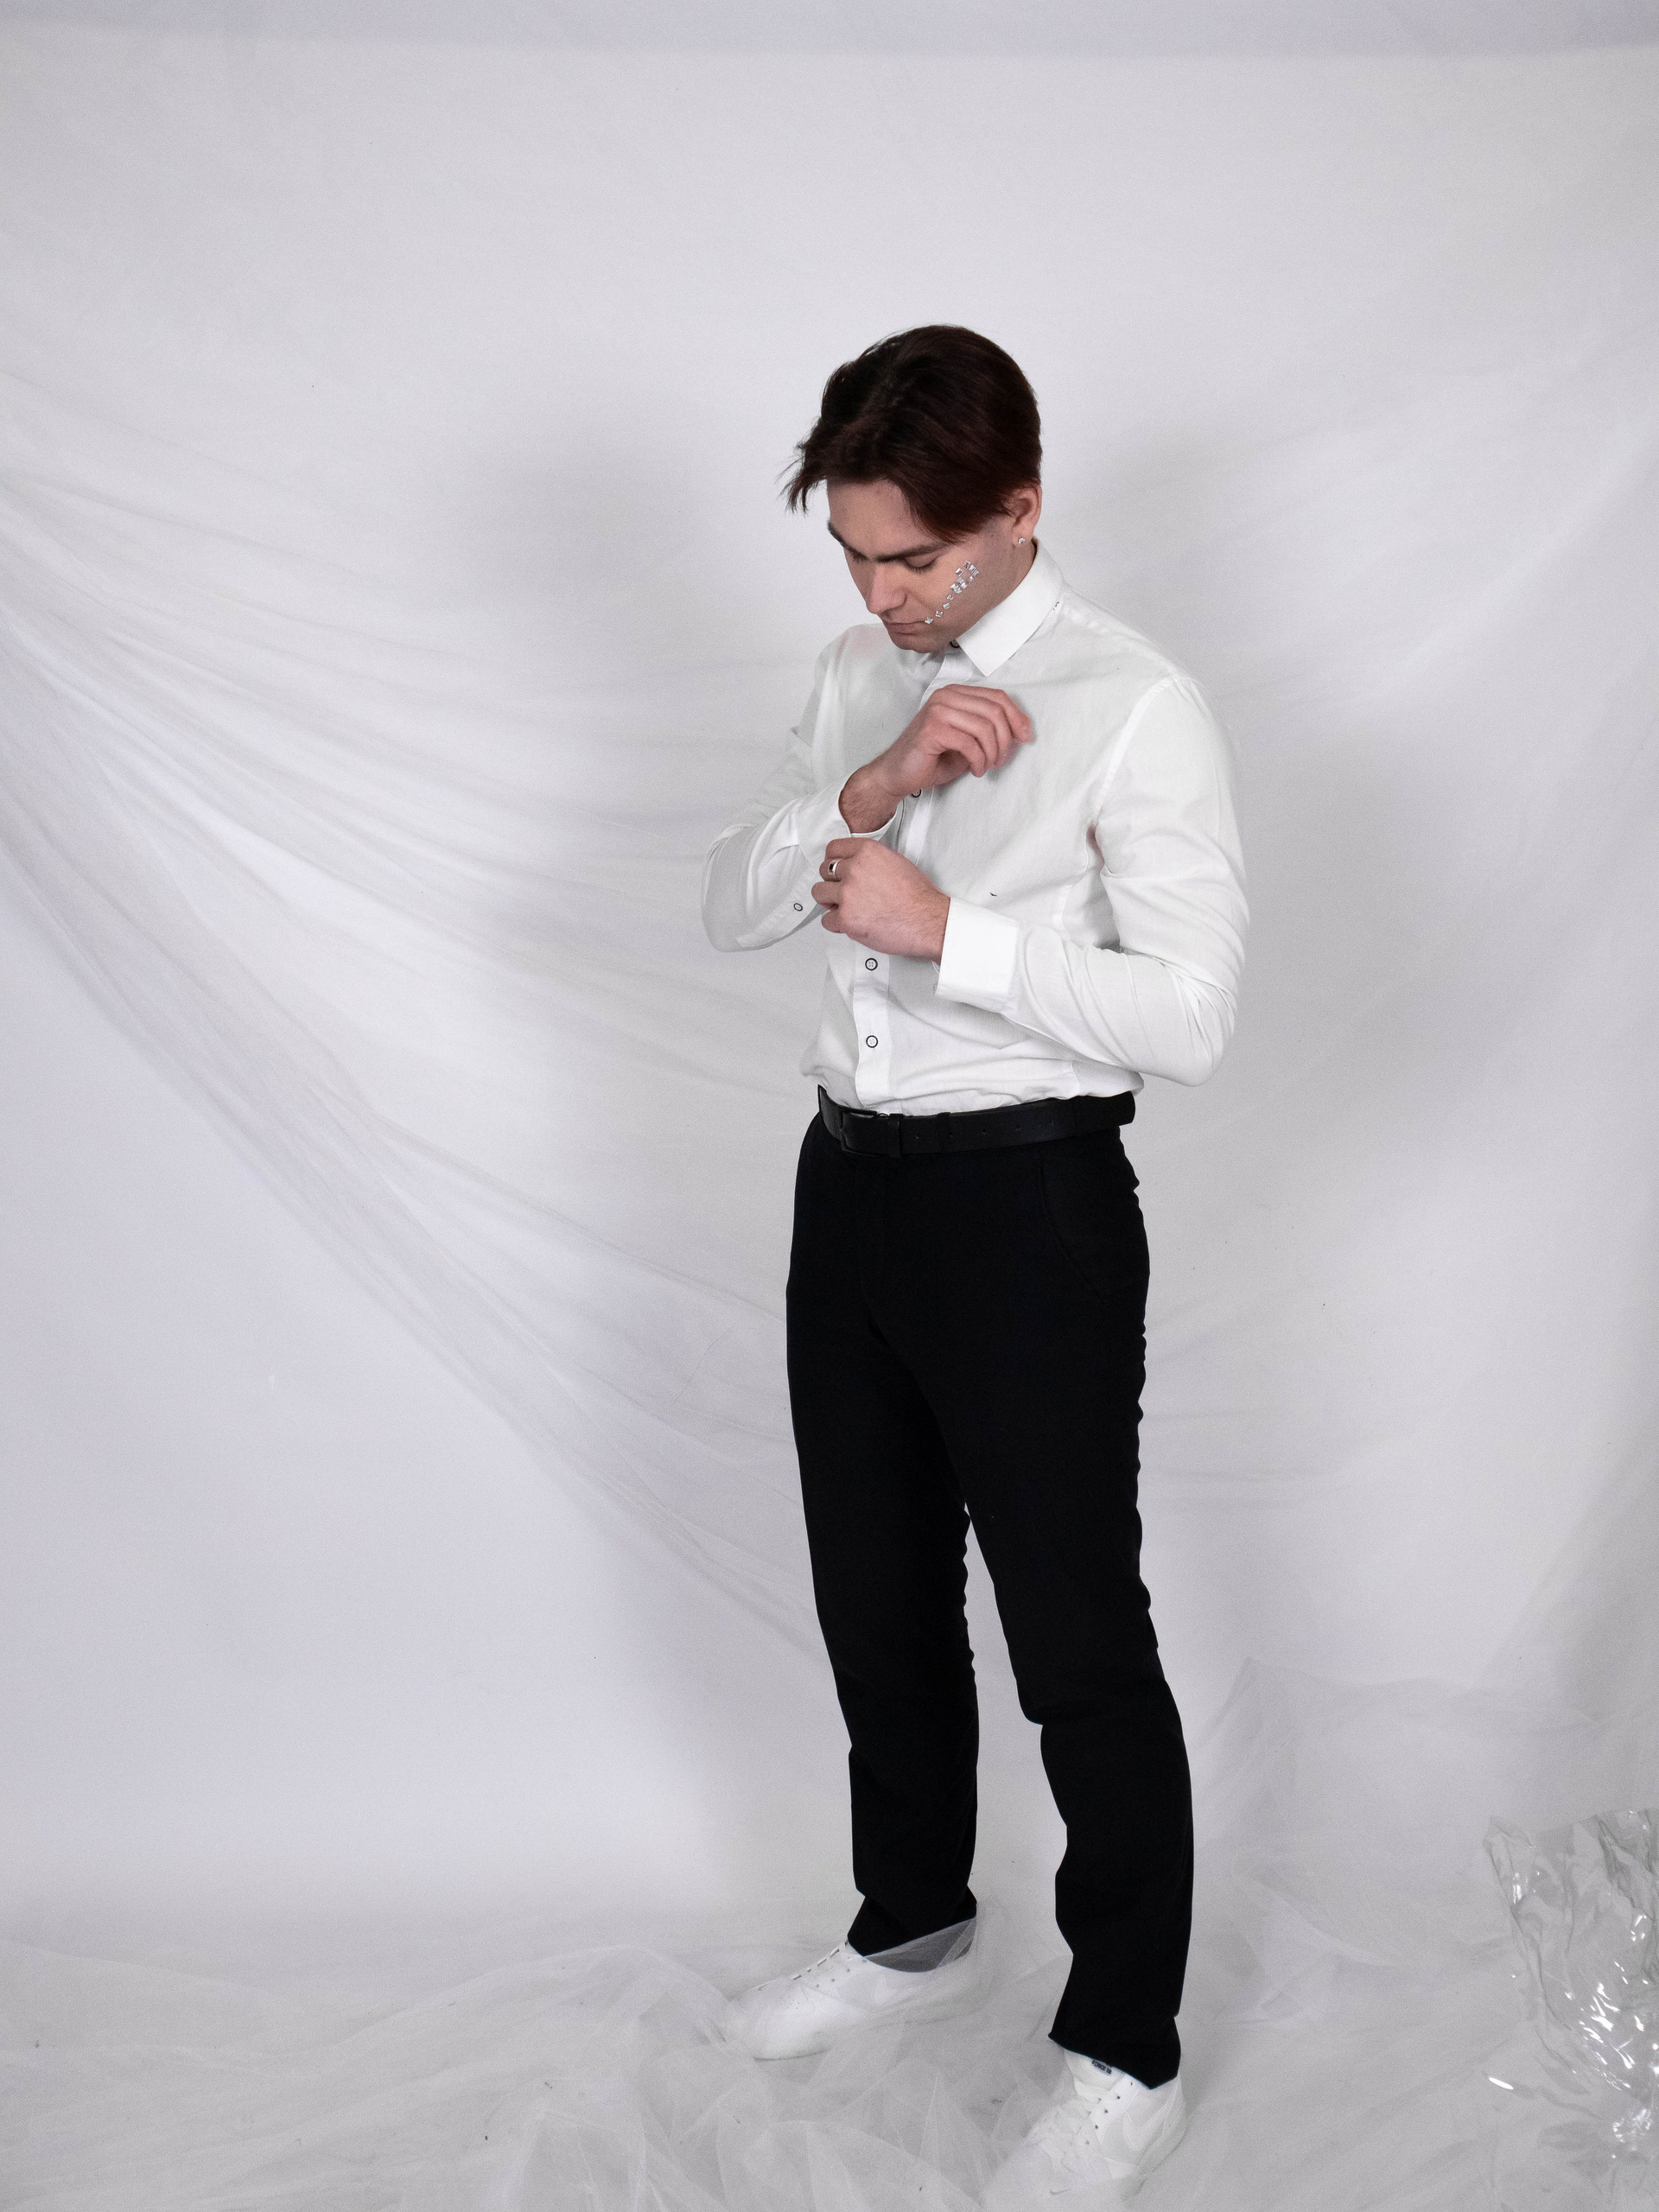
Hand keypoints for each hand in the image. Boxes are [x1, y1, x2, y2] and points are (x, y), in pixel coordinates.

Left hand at [812, 840, 949, 958]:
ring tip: (844, 906)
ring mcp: (848, 895)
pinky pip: (827, 920)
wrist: (927, 921)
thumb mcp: (896, 862)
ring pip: (819, 893)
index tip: (835, 868)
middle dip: (832, 881)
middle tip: (843, 891)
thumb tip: (858, 864)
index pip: (833, 849)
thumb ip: (871, 860)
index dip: (833, 860)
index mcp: (867, 852)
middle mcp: (855, 870)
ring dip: (829, 901)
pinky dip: (836, 923)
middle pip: (824, 870)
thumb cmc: (918, 896)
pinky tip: (850, 922)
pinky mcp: (846, 919)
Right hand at [839, 684, 1032, 831]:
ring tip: (987, 766)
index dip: (1017, 716)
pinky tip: (976, 770)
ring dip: (993, 752)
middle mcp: (946, 697)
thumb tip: (1022, 732)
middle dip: (1006, 740)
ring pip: (985, 727)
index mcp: (955, 694)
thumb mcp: (968, 741)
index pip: (997, 697)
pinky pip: (969, 743)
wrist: (897, 774)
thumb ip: (990, 731)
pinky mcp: (931, 729)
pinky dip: (979, 760)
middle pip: (995, 711)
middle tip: (1002, 760)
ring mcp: (937, 711)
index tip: (1026, 737)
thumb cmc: (932, 759)